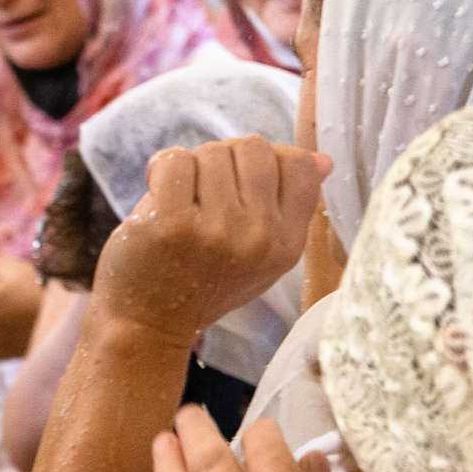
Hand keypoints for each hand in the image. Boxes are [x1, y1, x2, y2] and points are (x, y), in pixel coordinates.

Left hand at [92, 137, 325, 348]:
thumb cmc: (204, 280)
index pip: (300, 166)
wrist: (150, 323)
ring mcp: (218, 231)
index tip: (240, 179)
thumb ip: (289, 206)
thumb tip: (323, 159)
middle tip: (204, 188)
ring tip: (181, 199)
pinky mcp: (174, 224)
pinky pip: (176, 160)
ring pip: (212, 152)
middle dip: (224, 157)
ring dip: (191, 166)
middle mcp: (260, 238)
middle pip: (254, 148)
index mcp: (287, 244)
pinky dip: (161, 167)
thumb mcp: (261, 254)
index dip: (269, 157)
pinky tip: (158, 194)